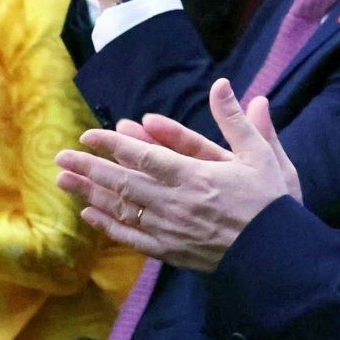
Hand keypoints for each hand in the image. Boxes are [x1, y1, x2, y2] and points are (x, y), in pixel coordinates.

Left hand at [54, 79, 300, 272]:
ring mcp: (170, 229)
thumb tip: (221, 85)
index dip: (113, 144)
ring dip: (90, 193)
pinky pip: (132, 237)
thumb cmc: (273, 202)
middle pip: (122, 181)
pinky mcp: (171, 251)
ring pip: (121, 208)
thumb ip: (236, 121)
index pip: (144, 156)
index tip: (89, 135)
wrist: (278, 255)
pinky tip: (91, 214)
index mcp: (196, 175)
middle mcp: (176, 202)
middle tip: (61, 157)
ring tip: (63, 182)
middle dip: (89, 168)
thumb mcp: (262, 155)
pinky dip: (108, 225)